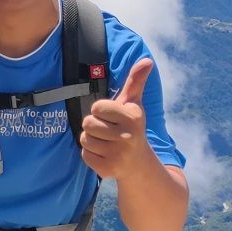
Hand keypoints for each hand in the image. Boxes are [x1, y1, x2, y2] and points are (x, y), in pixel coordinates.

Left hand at [79, 57, 153, 179]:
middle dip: (94, 126)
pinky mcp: (108, 170)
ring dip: (92, 140)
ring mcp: (118, 155)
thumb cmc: (131, 127)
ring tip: (107, 143)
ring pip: (84, 139)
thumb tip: (147, 60)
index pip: (96, 107)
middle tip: (108, 132)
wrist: (139, 164)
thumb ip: (136, 81)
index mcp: (133, 117)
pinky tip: (105, 155)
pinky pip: (84, 155)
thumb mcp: (133, 104)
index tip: (112, 117)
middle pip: (88, 123)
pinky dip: (91, 155)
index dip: (100, 111)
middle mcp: (128, 136)